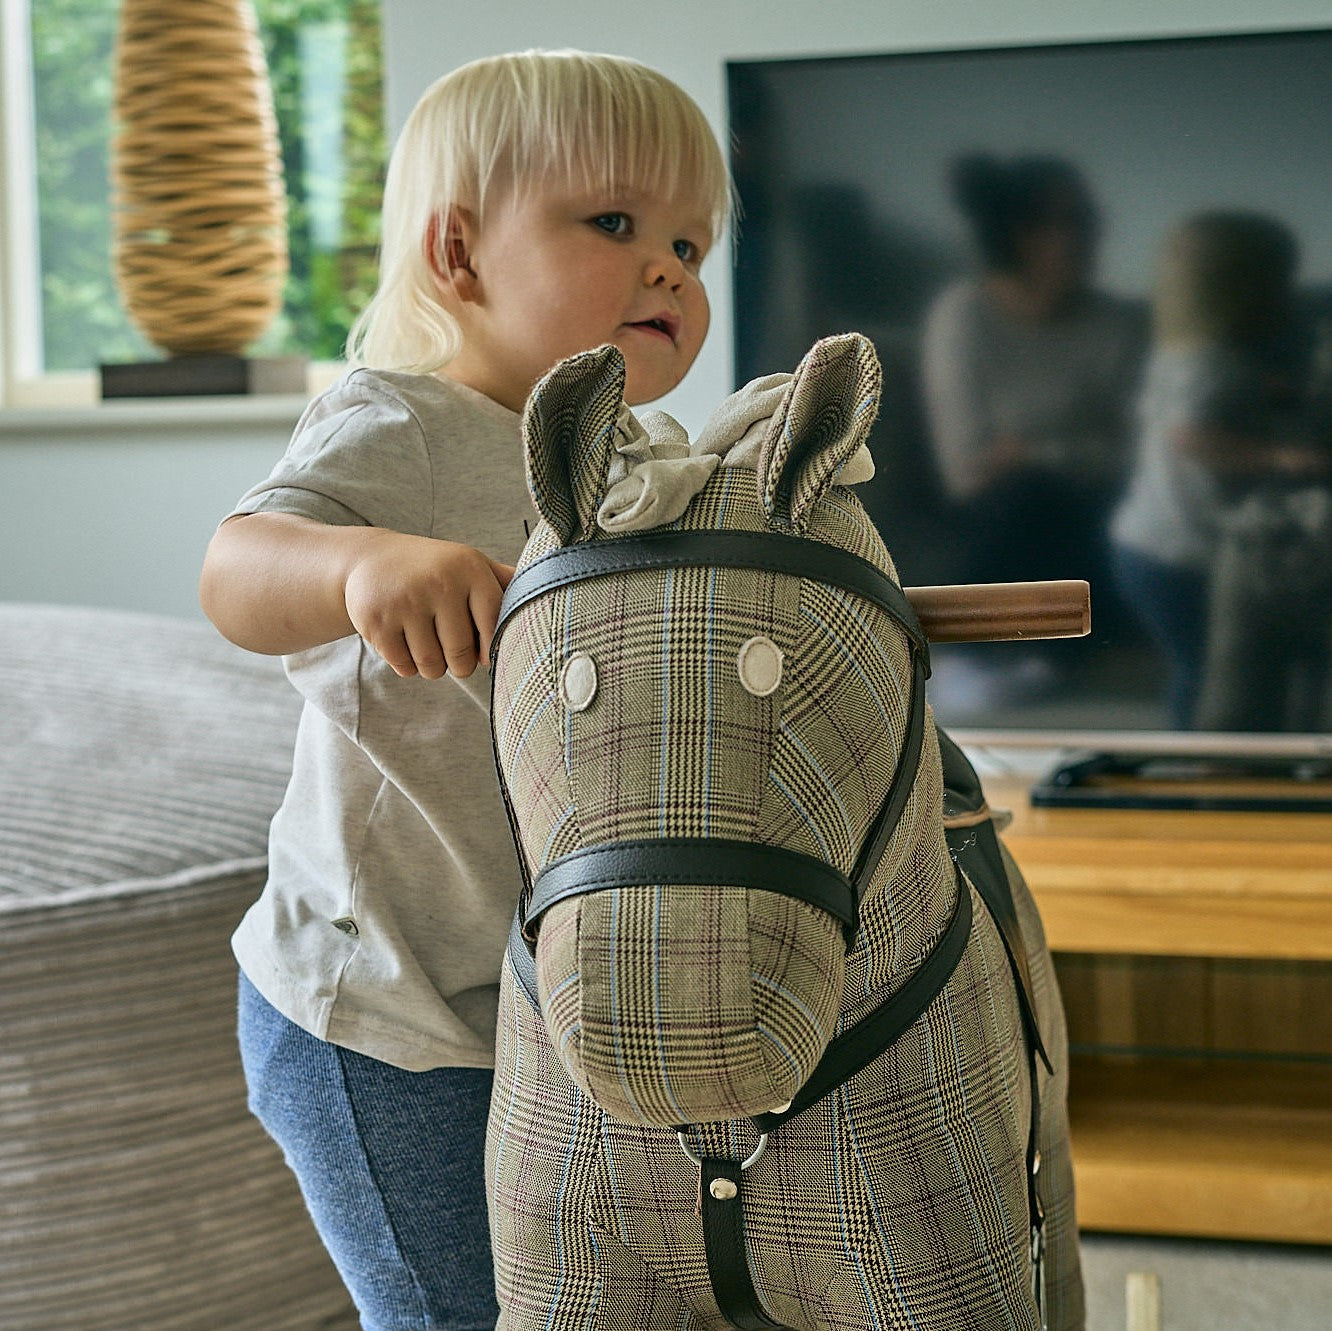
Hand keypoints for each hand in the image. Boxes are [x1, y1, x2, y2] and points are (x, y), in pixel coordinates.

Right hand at [343, 531, 514, 678]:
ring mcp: (406, 602)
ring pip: (432, 667)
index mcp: (470, 568)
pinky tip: (404, 642)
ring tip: (428, 645)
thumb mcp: (469, 564)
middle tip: (452, 651)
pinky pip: (404, 667)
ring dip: (433, 667)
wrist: (370, 557)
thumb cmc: (434, 568)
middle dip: (459, 664)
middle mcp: (440, 582)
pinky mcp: (376, 621)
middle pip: (462, 656)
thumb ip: (505, 582)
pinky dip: (407, 666)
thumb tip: (552, 595)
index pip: (494, 626)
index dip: (490, 649)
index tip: (484, 653)